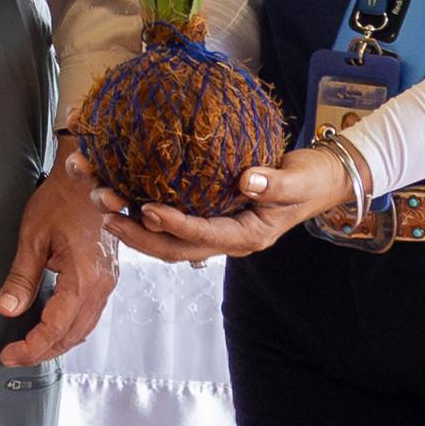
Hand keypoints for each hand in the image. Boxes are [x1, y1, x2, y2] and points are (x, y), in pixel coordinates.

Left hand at [0, 150, 119, 367]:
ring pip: (84, 328)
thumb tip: (6, 309)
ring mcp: (108, 282)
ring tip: (29, 348)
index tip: (8, 354)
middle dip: (43, 351)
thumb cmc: (61, 200)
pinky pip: (90, 313)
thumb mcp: (32, 238)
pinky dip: (70, 327)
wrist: (90, 176)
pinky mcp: (107, 276)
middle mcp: (102, 285)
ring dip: (57, 342)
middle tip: (14, 356)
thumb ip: (21, 278)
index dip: (31, 347)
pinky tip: (51, 327)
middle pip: (73, 335)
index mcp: (84, 278)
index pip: (55, 328)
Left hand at [124, 138, 359, 264]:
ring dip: (134, 224)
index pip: (204, 236)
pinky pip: (172, 218)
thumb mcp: (301, 181)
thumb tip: (248, 180)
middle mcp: (225, 238)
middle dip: (138, 235)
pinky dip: (145, 209)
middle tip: (107, 215)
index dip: (175, 225)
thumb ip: (276, 184)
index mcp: (246, 236)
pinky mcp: (207, 214)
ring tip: (104, 204)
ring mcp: (215, 229)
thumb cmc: (313, 179)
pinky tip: (122, 191)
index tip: (148, 210)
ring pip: (167, 237)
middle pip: (174, 246)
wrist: (321, 179)